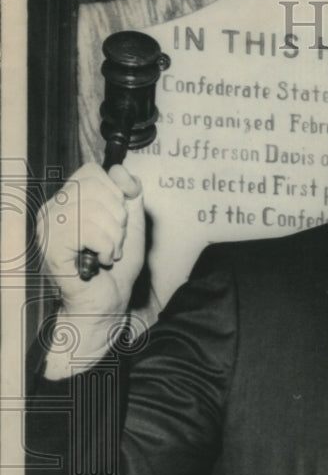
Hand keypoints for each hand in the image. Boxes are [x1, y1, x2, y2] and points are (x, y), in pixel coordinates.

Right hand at [37, 162, 144, 318]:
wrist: (107, 304)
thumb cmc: (116, 269)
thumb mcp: (132, 224)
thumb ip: (130, 194)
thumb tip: (121, 171)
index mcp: (70, 200)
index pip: (93, 171)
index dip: (116, 191)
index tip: (121, 218)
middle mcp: (53, 209)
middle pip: (95, 187)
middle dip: (118, 217)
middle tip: (116, 240)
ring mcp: (49, 227)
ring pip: (94, 210)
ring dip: (115, 237)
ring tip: (111, 253)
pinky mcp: (52, 246)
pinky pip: (88, 230)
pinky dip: (106, 248)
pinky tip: (103, 260)